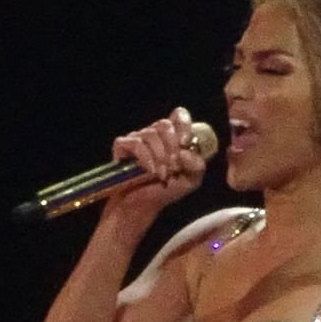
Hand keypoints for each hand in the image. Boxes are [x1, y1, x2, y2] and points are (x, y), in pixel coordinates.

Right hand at [101, 106, 207, 229]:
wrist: (143, 206)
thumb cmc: (167, 190)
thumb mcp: (191, 180)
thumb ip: (197, 166)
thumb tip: (184, 152)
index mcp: (172, 136)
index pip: (179, 115)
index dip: (184, 125)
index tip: (185, 144)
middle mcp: (155, 133)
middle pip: (164, 124)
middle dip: (172, 147)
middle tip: (174, 167)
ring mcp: (138, 138)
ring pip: (151, 134)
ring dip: (160, 157)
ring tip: (163, 175)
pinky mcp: (123, 146)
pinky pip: (136, 143)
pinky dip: (146, 158)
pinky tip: (150, 172)